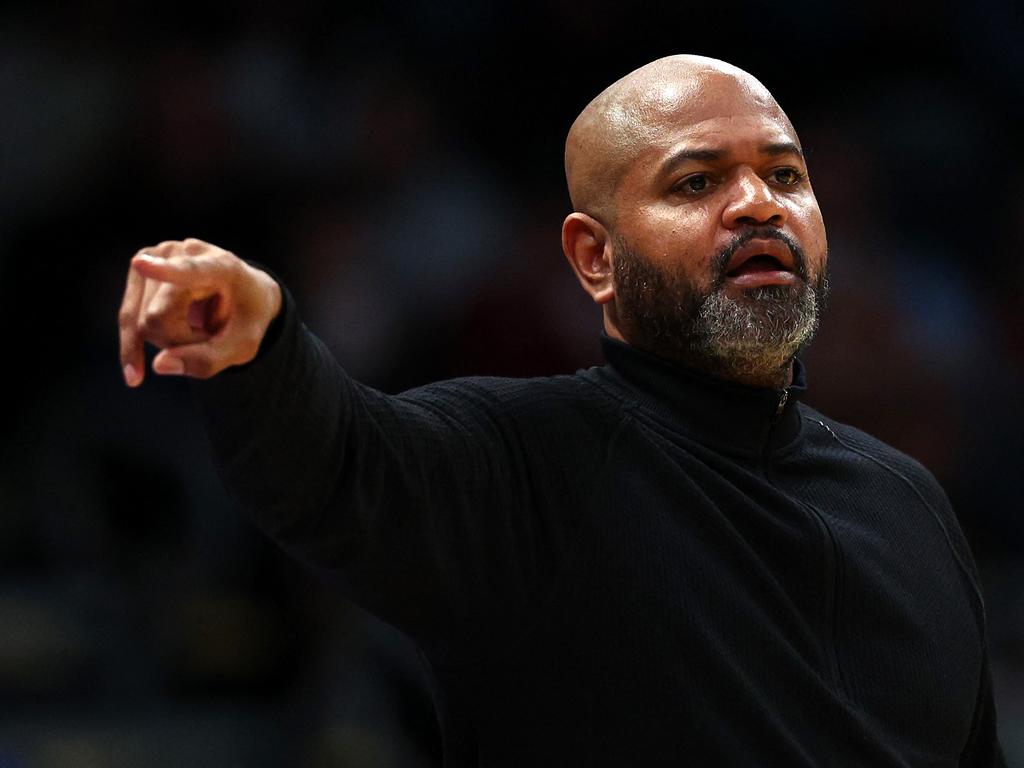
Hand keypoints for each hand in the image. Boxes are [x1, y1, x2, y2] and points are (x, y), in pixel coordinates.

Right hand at [118, 238, 281, 385]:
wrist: (243, 294)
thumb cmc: (246, 319)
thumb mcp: (243, 347)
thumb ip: (209, 360)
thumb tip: (158, 366)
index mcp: (222, 267)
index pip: (190, 270)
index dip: (165, 270)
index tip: (140, 265)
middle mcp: (184, 253)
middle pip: (156, 317)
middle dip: (178, 341)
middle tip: (208, 334)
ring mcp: (157, 256)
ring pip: (139, 321)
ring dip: (165, 340)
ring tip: (194, 328)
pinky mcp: (139, 269)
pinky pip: (128, 318)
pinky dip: (140, 342)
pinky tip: (136, 372)